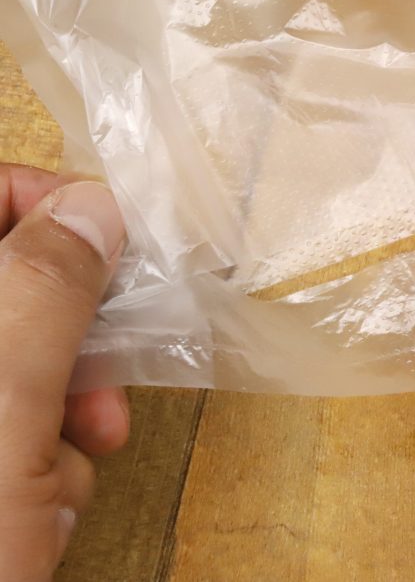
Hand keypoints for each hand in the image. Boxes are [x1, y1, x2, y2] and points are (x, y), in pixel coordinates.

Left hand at [0, 166, 128, 580]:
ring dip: (64, 410)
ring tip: (64, 470)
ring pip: (18, 359)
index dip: (42, 204)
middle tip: (102, 381)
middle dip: (66, 333)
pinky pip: (13, 420)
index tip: (110, 244)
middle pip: (6, 287)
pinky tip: (40, 505)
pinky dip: (42, 457)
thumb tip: (92, 207)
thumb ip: (45, 289)